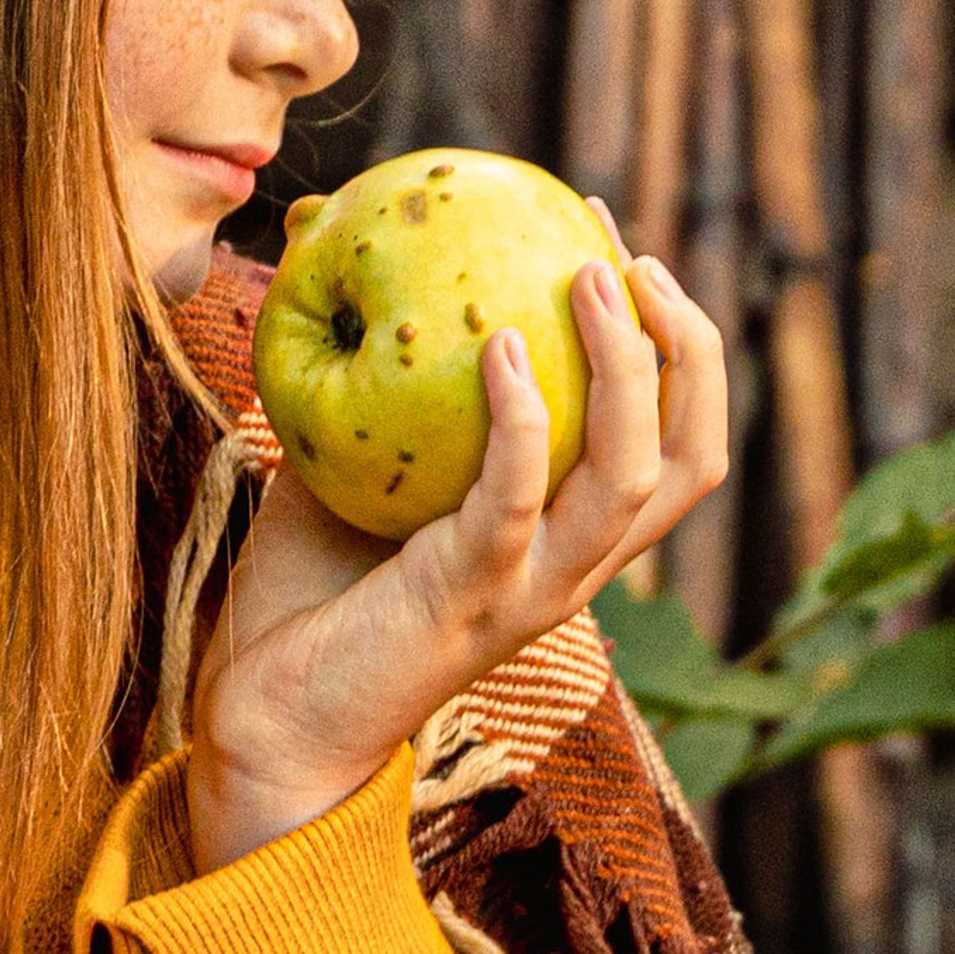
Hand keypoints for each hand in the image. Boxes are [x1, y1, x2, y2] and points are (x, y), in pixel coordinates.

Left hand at [188, 222, 726, 871]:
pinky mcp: (468, 601)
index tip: (619, 244)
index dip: (676, 345)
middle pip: (691, 460)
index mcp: (571, 539)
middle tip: (632, 256)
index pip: (672, 443)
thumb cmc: (310, 593)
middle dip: (688, 348)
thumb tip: (335, 236)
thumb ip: (382, 381)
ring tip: (591, 275)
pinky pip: (516, 502)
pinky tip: (502, 347)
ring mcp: (530, 591)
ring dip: (626, 370)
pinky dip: (522, 421)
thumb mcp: (360, 464)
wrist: (263, 717)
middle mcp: (575, 568)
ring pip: (629, 480)